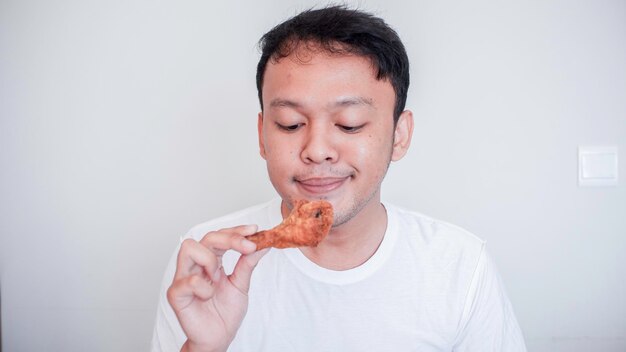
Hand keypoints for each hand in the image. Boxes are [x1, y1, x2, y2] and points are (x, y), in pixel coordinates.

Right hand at [167, 225, 268, 351]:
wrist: (218, 338)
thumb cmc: (225, 312)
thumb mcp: (241, 284)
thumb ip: (248, 263)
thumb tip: (263, 244)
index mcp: (210, 261)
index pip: (219, 236)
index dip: (236, 230)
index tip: (254, 230)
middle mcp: (195, 266)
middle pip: (207, 237)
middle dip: (230, 238)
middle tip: (248, 247)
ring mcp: (184, 278)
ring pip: (189, 248)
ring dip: (210, 259)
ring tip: (217, 277)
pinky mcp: (176, 294)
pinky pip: (189, 280)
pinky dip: (204, 287)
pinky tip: (209, 296)